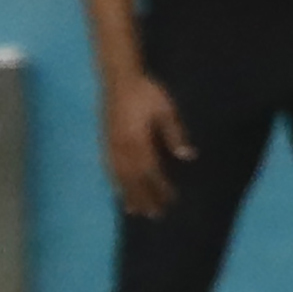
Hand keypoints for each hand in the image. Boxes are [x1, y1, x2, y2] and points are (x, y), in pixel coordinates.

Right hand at [104, 75, 195, 217]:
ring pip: (119, 177)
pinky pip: (108, 168)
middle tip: (154, 215)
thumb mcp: (166, 109)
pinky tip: (117, 190)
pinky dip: (114, 183)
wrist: (118, 77)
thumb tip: (188, 156)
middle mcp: (123, 148)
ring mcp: (111, 145)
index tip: (170, 200)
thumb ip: (175, 133)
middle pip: (134, 180)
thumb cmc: (146, 92)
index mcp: (139, 141)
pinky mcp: (104, 141)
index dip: (161, 188)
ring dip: (128, 195)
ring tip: (134, 211)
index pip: (151, 172)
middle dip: (144, 198)